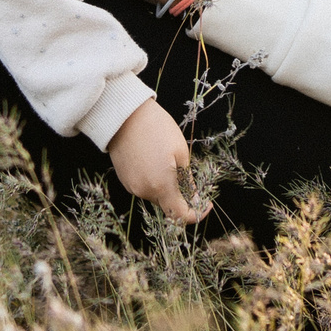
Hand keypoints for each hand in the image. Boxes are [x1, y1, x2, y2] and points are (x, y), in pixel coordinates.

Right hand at [106, 100, 202, 223]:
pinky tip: (155, 161)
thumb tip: (195, 199)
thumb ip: (188, 181)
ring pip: (156, 195)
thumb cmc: (157, 129)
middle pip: (168, 205)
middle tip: (189, 177)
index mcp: (161, 187)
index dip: (196, 214)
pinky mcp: (124, 179)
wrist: (124, 115)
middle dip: (181, 196)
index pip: (181, 216)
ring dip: (166, 187)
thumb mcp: (181, 153)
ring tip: (169, 162)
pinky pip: (144, 187)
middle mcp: (144, 191)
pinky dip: (153, 181)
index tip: (205, 203)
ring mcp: (131, 186)